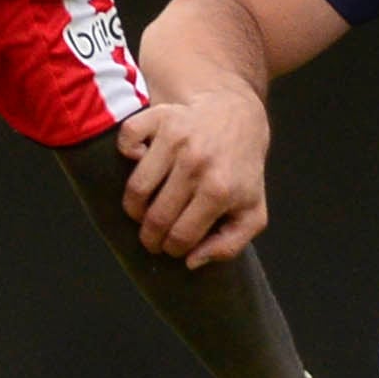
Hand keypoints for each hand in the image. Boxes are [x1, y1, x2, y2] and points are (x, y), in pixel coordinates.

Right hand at [119, 85, 269, 265]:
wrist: (237, 118)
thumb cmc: (240, 171)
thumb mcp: (252, 212)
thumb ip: (230, 245)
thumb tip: (191, 261)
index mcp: (220, 190)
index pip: (180, 237)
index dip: (172, 249)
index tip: (171, 247)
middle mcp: (197, 163)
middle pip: (155, 218)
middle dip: (150, 237)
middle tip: (153, 237)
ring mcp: (177, 137)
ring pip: (136, 189)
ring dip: (134, 207)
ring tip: (144, 210)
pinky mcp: (160, 117)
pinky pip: (127, 140)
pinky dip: (126, 153)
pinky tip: (141, 162)